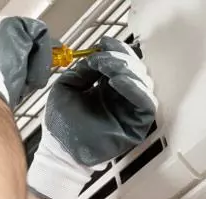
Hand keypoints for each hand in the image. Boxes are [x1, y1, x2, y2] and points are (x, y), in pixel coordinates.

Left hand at [27, 37, 156, 198]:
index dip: (116, 50)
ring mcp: (131, 109)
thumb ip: (81, 71)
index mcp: (108, 87)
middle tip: (102, 57)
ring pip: (144, 82)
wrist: (59, 149)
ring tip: (107, 68)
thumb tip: (95, 57)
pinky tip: (118, 81)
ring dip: (126, 70)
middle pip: (136, 69)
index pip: (122, 63)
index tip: (103, 42)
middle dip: (120, 58)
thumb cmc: (61, 123)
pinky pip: (146, 103)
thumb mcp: (66, 88)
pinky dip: (135, 89)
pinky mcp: (138, 124)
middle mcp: (122, 96)